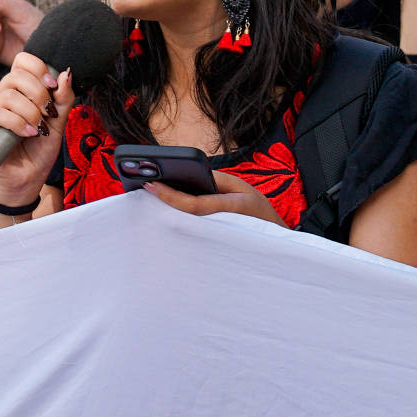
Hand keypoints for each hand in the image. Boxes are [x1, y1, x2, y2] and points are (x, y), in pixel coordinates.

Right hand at [0, 50, 74, 207]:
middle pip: (16, 75)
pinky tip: (29, 133)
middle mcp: (3, 94)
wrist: (28, 178)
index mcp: (20, 88)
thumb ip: (63, 98)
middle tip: (48, 112)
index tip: (52, 86)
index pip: (22, 61)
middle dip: (38, 93)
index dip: (38, 68)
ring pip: (7, 94)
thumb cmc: (40, 149)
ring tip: (38, 128)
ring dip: (29, 111)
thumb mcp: (58, 122)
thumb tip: (66, 73)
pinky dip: (17, 122)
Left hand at [144, 169, 284, 228]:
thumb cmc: (257, 211)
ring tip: (150, 192)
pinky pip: (190, 226)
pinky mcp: (211, 241)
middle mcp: (220, 224)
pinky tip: (164, 205)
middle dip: (164, 200)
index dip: (170, 195)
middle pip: (183, 215)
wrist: (273, 239)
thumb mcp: (241, 187)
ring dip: (168, 207)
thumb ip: (217, 180)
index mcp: (230, 208)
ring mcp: (214, 236)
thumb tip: (192, 176)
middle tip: (142, 186)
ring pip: (184, 222)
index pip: (193, 204)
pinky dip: (177, 214)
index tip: (151, 184)